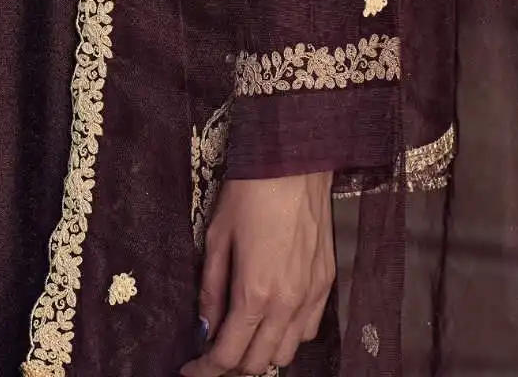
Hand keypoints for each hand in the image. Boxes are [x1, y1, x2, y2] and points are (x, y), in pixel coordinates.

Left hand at [180, 171, 334, 376]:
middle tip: (212, 352)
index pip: (228, 354)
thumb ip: (210, 288)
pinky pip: (309, 329)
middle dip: (231, 366)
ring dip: (262, 354)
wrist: (295, 161)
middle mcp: (286, 303)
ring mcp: (311, 295)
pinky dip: (289, 336)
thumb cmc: (251, 192)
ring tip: (243, 336)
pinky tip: (273, 318)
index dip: (206, 369)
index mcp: (254, 292)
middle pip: (258, 363)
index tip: (191, 370)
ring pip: (287, 353)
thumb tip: (204, 325)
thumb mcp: (217, 237)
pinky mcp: (326, 283)